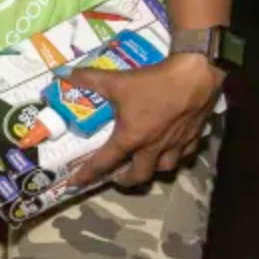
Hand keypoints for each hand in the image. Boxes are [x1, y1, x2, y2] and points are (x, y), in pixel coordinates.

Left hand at [66, 53, 223, 188]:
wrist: (196, 74)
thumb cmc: (153, 81)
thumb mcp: (116, 80)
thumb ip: (88, 78)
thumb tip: (62, 73)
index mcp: (131, 138)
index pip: (103, 163)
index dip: (86, 175)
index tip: (73, 186)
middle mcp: (153, 147)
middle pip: (139, 176)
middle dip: (125, 180)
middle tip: (116, 177)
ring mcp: (176, 144)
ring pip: (165, 169)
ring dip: (153, 170)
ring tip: (145, 164)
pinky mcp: (194, 137)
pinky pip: (185, 155)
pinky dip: (176, 156)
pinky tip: (173, 150)